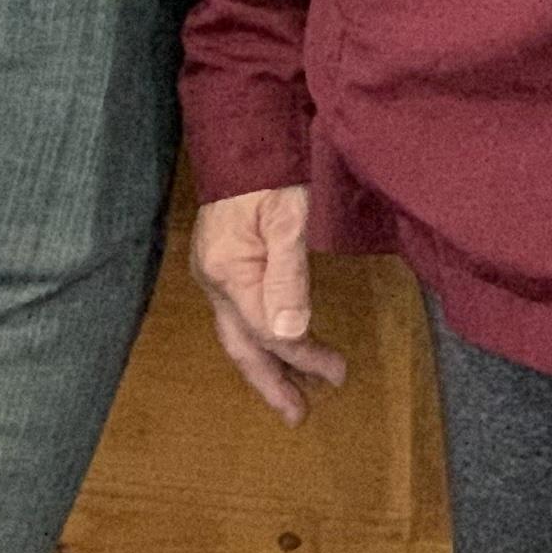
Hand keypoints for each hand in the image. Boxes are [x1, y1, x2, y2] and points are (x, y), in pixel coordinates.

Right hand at [192, 187, 349, 425]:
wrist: (243, 137)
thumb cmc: (271, 172)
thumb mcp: (288, 218)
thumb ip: (289, 276)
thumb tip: (291, 333)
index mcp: (229, 273)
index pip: (268, 331)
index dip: (302, 354)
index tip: (337, 372)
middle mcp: (214, 280)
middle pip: (242, 344)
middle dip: (271, 382)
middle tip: (298, 416)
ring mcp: (215, 272)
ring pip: (239, 332)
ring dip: (267, 364)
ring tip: (293, 393)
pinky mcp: (222, 263)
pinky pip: (240, 314)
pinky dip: (260, 337)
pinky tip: (278, 344)